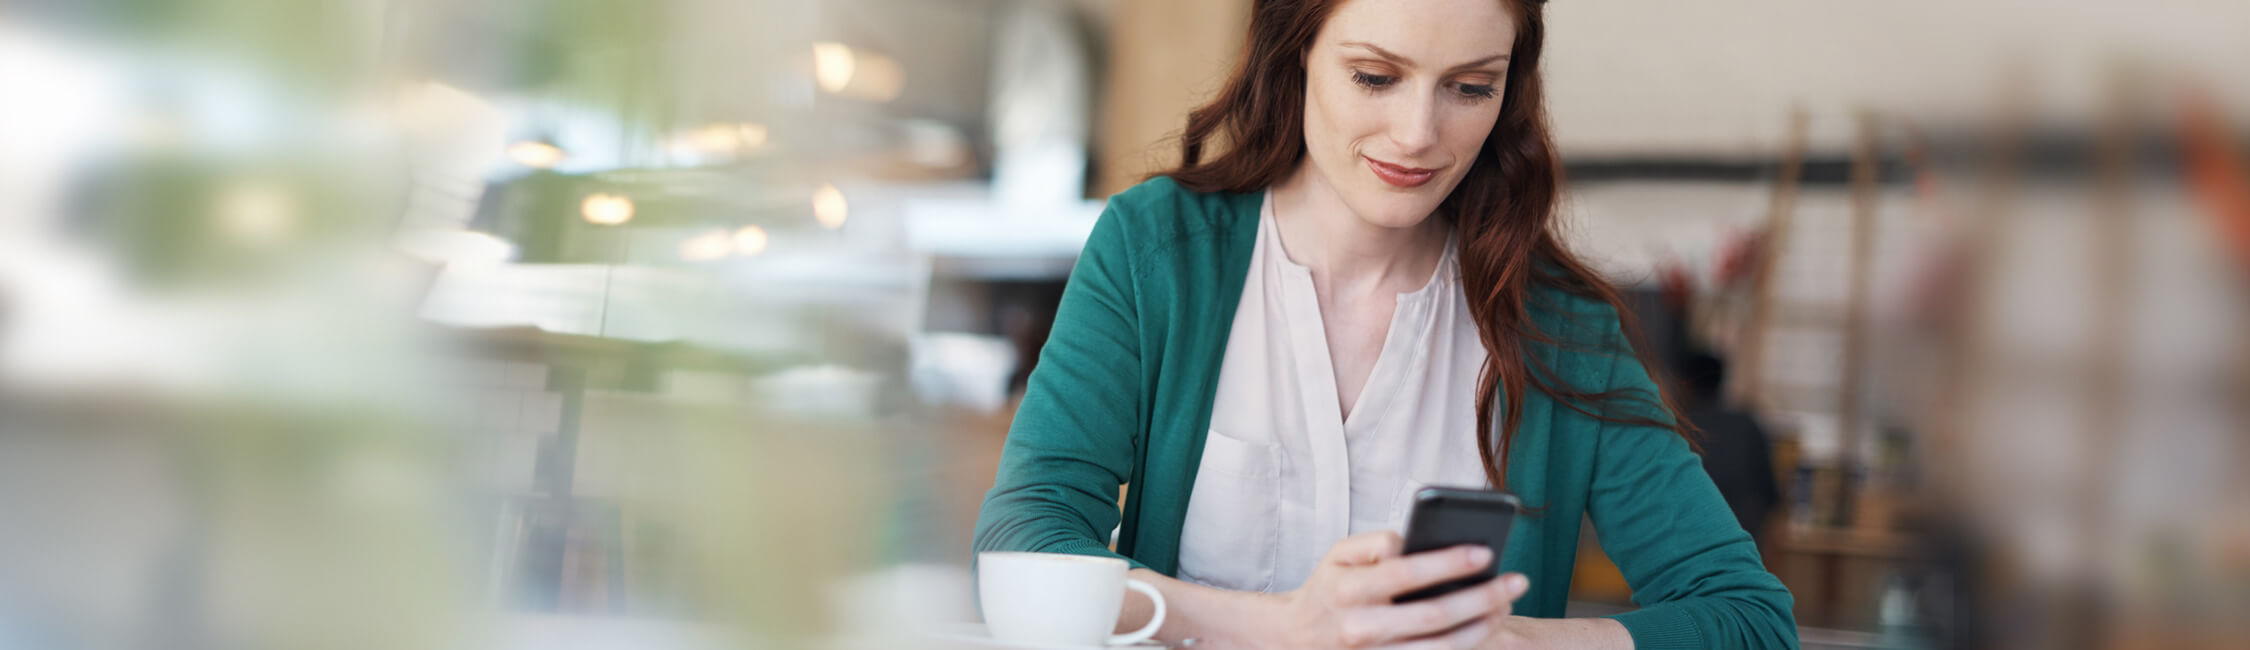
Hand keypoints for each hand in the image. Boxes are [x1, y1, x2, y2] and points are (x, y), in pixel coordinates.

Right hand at [1235, 531, 1529, 648]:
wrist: (1297, 638)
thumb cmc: (1329, 588)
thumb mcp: (1339, 554)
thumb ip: (1374, 541)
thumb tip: (1415, 542)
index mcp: (1347, 590)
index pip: (1405, 573)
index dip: (1448, 562)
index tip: (1486, 552)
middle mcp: (1360, 628)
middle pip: (1434, 617)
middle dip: (1482, 597)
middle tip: (1518, 581)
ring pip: (1441, 649)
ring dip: (1483, 627)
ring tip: (1507, 605)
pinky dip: (1465, 647)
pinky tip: (1486, 628)